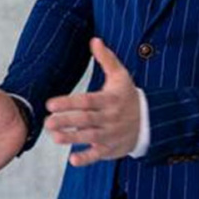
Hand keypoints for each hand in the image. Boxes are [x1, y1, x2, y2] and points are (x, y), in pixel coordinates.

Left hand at [45, 38, 139, 166]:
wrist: (151, 119)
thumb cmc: (128, 96)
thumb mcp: (121, 76)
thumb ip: (106, 59)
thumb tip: (94, 40)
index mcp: (111, 99)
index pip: (88, 101)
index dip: (69, 102)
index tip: (50, 103)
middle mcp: (111, 117)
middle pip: (86, 119)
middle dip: (66, 120)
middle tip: (47, 121)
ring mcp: (111, 134)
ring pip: (89, 137)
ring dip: (71, 138)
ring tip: (55, 136)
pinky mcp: (111, 148)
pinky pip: (98, 154)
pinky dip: (86, 158)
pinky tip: (73, 159)